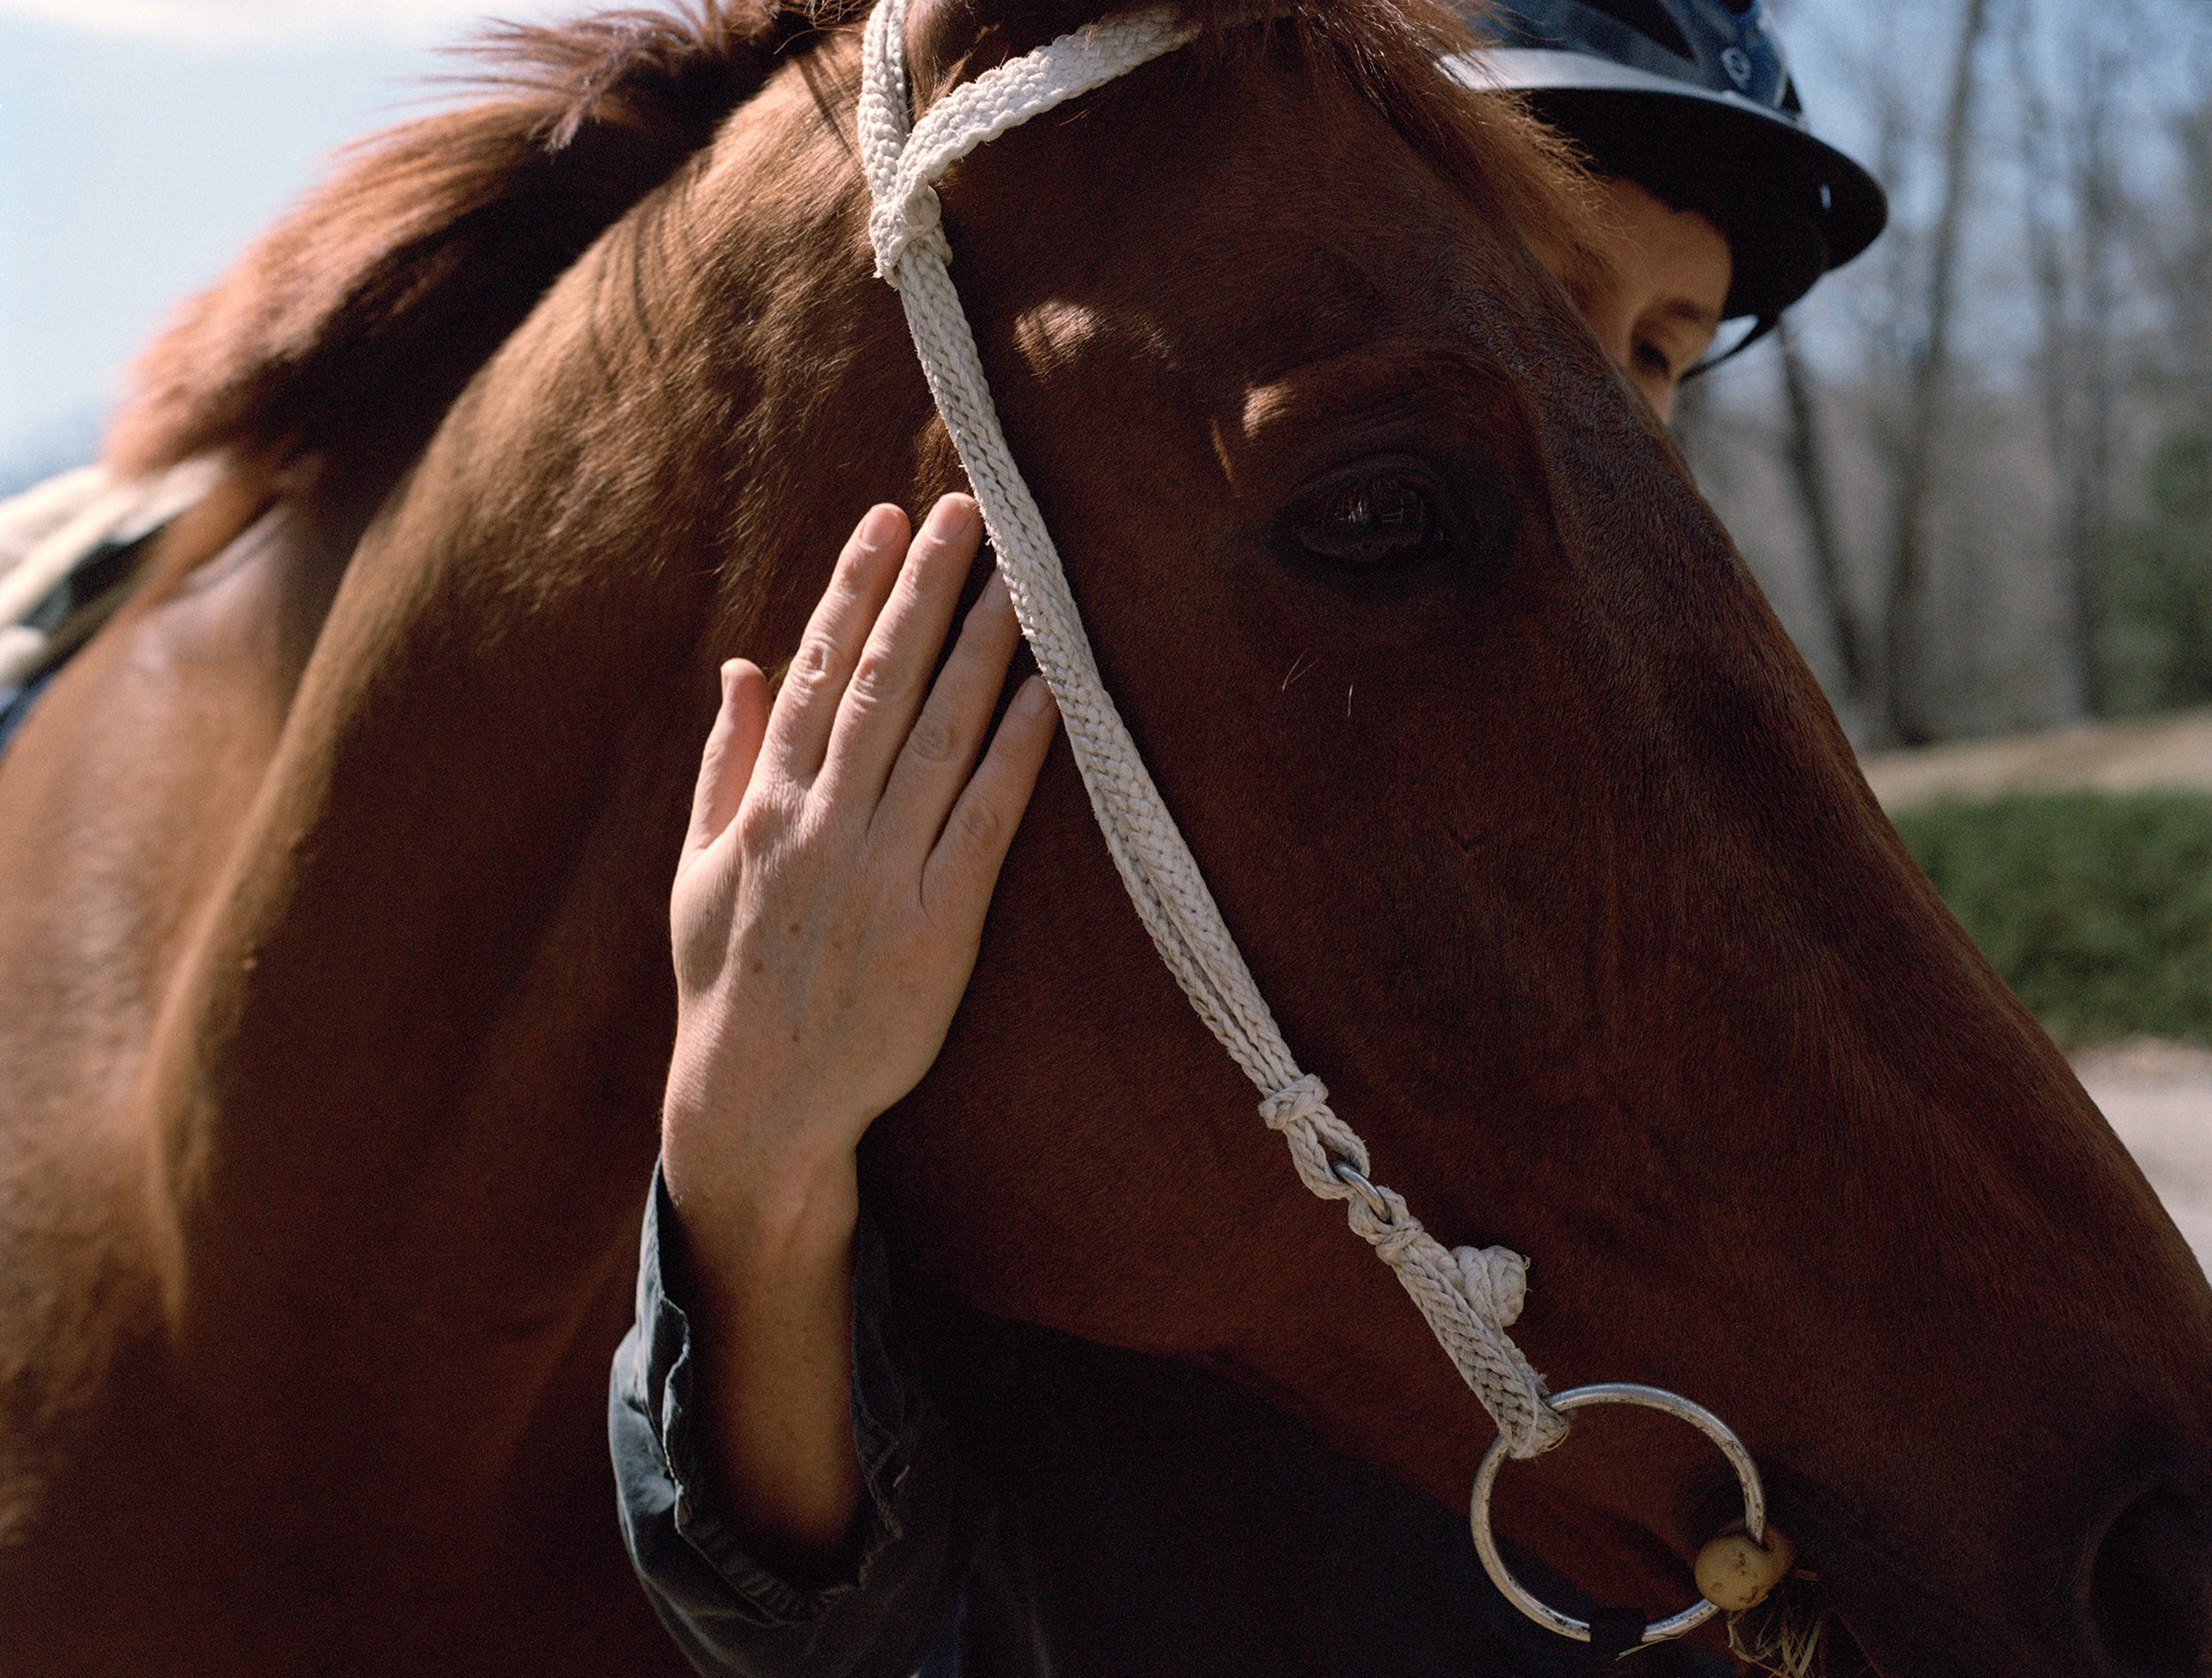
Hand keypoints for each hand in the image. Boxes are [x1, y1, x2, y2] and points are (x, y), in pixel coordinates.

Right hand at [657, 494, 1056, 1569]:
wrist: (753, 1105)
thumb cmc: (724, 982)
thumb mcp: (697, 868)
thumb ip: (724, 761)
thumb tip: (742, 664)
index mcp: (763, 805)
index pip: (813, 672)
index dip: (853, 592)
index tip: (885, 522)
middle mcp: (820, 826)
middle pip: (882, 684)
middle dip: (925, 592)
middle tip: (969, 512)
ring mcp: (879, 876)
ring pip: (939, 738)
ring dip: (982, 652)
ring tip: (1021, 580)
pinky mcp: (937, 930)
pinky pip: (984, 824)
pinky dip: (1019, 755)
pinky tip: (1053, 697)